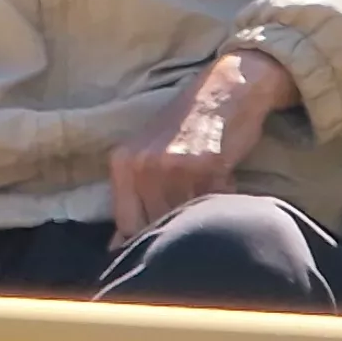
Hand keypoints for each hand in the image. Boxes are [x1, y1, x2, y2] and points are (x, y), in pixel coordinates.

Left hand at [109, 49, 295, 247]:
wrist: (224, 90)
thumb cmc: (185, 127)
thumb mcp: (147, 155)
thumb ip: (132, 197)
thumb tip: (116, 248)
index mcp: (123, 163)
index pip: (128, 225)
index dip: (145, 243)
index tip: (160, 251)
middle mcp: (144, 165)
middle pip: (157, 225)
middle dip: (176, 232)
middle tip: (193, 222)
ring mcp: (175, 164)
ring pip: (186, 218)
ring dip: (202, 217)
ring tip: (208, 193)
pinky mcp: (208, 165)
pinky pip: (215, 203)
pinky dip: (223, 201)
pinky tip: (225, 181)